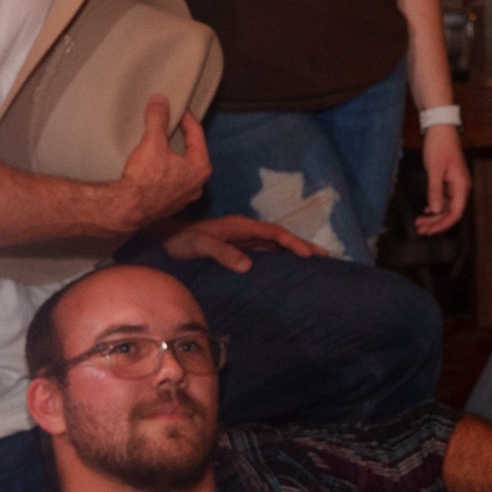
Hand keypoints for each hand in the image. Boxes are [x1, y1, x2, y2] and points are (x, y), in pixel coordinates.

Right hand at [99, 97, 211, 237]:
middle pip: (192, 152)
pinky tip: (155, 166)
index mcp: (200, 168)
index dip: (187, 118)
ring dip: (174, 155)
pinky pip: (173, 182)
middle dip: (182, 137)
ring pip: (182, 169)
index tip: (179, 108)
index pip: (197, 135)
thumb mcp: (152, 142)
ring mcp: (184, 198)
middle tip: (172, 124)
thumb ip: (158, 119)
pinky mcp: (170, 205)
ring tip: (162, 144)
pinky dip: (166, 171)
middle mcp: (197, 185)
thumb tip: (160, 101)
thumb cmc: (144, 180)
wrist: (127, 210)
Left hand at [161, 214, 318, 272]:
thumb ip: (222, 252)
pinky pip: (265, 251)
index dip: (292, 243)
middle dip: (301, 246)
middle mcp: (246, 231)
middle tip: (325, 257)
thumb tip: (248, 265)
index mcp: (241, 226)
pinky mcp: (238, 247)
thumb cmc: (183, 241)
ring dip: (293, 251)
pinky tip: (288, 265)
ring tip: (314, 261)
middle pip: (280, 237)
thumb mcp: (200, 245)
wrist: (167, 238)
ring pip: (275, 244)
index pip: (274, 234)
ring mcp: (243, 239)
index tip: (308, 255)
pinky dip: (281, 256)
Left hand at [415, 125, 469, 234]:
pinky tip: (426, 211)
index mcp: (461, 185)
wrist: (441, 129)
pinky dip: (435, 206)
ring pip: (446, 207)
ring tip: (419, 223)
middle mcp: (461, 187)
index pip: (455, 212)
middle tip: (420, 229)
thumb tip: (436, 210)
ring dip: (434, 216)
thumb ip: (435, 191)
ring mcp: (455, 184)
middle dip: (436, 223)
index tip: (430, 231)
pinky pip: (444, 199)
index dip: (442, 224)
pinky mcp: (449, 181)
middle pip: (450, 212)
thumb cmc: (439, 145)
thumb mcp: (434, 169)